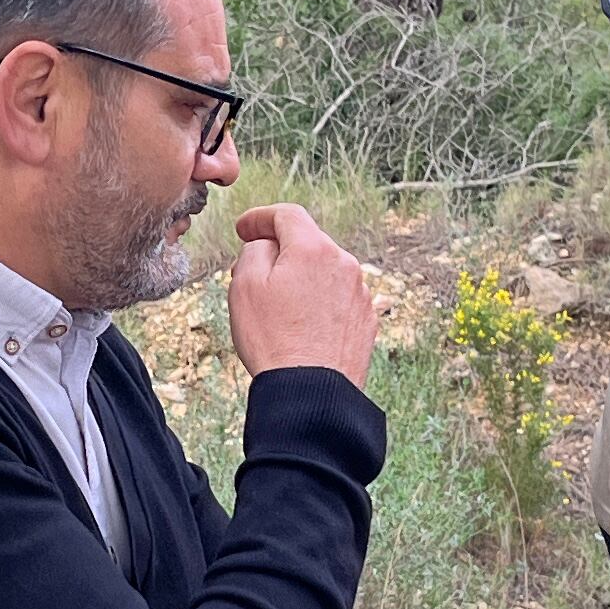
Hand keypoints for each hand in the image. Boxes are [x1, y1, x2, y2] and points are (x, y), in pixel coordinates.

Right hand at [227, 204, 374, 385]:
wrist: (312, 393)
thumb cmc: (274, 340)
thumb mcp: (244, 286)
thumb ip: (254, 249)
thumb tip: (268, 245)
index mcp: (313, 249)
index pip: (286, 215)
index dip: (259, 218)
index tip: (243, 229)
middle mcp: (344, 264)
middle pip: (307, 243)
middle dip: (279, 252)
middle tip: (250, 275)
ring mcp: (359, 293)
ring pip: (323, 271)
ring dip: (300, 278)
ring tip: (276, 309)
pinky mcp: (366, 319)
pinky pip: (336, 298)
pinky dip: (318, 302)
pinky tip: (301, 325)